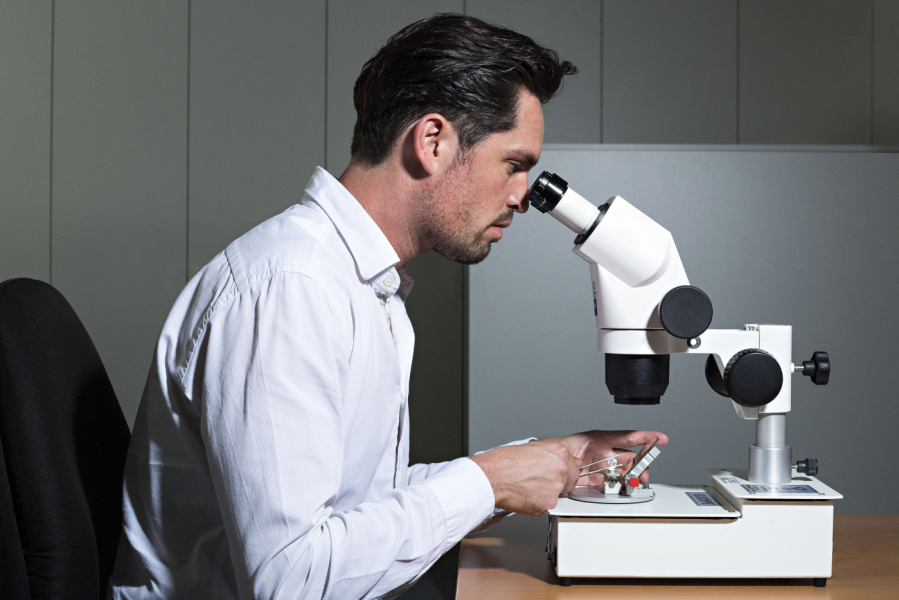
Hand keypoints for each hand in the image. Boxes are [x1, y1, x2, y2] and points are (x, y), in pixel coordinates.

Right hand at [469, 440, 578, 515]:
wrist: (492, 476)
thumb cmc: (504, 461)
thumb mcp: (532, 447)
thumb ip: (549, 454)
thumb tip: (557, 459)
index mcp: (559, 453)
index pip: (573, 467)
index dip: (563, 473)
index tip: (556, 475)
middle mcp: (561, 470)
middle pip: (568, 483)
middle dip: (557, 485)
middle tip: (539, 483)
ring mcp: (556, 488)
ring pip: (557, 495)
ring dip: (545, 494)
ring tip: (527, 487)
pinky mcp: (548, 504)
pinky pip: (546, 506)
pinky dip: (536, 504)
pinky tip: (524, 495)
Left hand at [545, 430, 668, 488]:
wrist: (546, 464)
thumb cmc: (558, 449)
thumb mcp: (574, 447)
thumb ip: (593, 452)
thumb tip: (595, 465)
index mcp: (601, 439)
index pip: (627, 437)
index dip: (645, 437)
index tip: (660, 438)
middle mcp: (604, 452)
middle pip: (629, 458)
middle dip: (641, 466)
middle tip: (644, 475)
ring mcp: (601, 466)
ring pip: (624, 472)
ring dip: (631, 479)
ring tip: (633, 484)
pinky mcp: (596, 479)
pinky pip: (612, 484)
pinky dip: (618, 488)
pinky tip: (621, 490)